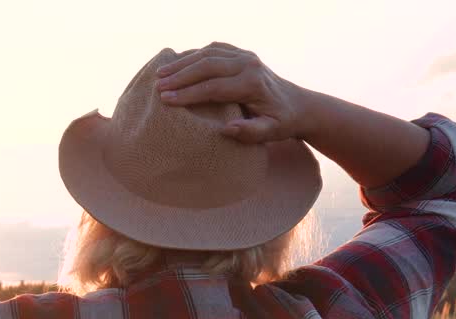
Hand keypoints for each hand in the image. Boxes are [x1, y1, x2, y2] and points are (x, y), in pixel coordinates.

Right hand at [155, 42, 317, 143]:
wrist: (298, 104)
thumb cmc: (281, 123)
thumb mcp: (271, 133)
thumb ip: (251, 133)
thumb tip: (227, 129)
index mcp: (252, 83)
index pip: (213, 87)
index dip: (188, 94)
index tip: (166, 101)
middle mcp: (249, 64)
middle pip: (207, 65)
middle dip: (179, 76)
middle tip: (157, 87)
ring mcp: (245, 55)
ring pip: (207, 53)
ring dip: (182, 63)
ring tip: (160, 74)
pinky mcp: (241, 53)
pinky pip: (213, 49)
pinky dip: (193, 55)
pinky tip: (177, 64)